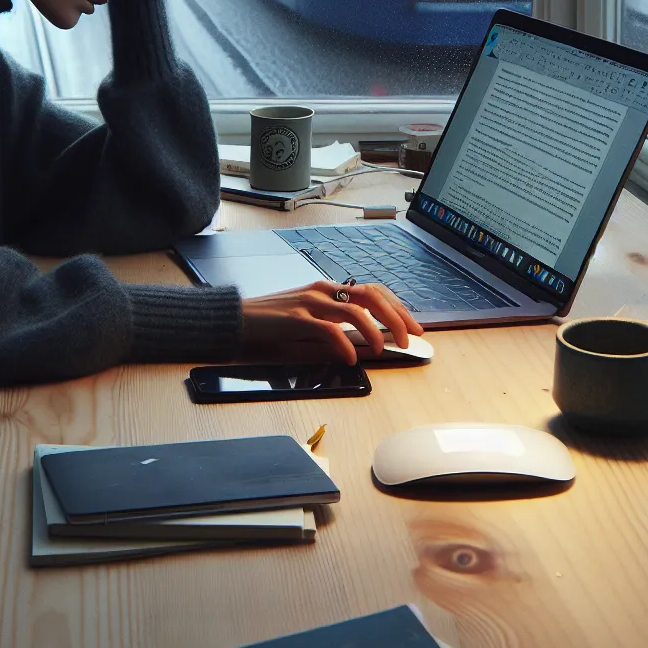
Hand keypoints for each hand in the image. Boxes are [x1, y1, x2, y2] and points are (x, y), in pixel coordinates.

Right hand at [238, 280, 423, 364]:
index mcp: (327, 290)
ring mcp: (310, 302)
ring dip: (376, 330)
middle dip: (397, 317)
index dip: (398, 307)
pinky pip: (329, 328)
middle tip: (410, 338)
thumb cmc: (269, 324)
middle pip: (372, 295)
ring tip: (384, 349)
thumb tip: (362, 347)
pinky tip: (351, 358)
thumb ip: (333, 332)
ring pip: (356, 310)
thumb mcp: (307, 326)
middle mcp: (322, 291)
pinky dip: (345, 343)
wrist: (233, 321)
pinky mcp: (295, 318)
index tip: (414, 327)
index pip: (373, 291)